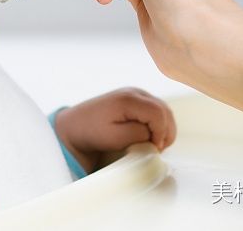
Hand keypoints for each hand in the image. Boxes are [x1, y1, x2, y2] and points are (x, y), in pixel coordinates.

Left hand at [53, 87, 175, 172]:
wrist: (76, 125)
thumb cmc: (93, 133)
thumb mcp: (114, 138)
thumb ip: (138, 134)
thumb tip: (154, 134)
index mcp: (128, 99)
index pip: (158, 113)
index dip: (162, 133)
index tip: (155, 149)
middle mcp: (135, 92)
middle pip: (164, 110)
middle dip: (166, 132)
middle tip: (158, 149)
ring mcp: (136, 93)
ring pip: (164, 109)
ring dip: (164, 128)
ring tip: (155, 145)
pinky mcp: (136, 99)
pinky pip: (156, 110)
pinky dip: (159, 124)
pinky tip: (151, 137)